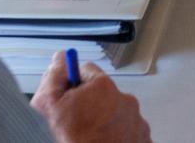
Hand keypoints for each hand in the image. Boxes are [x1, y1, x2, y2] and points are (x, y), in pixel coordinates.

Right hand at [31, 51, 151, 142]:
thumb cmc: (76, 140)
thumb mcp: (50, 106)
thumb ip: (53, 77)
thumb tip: (60, 59)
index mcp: (103, 87)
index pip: (86, 70)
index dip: (74, 83)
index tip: (69, 96)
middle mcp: (125, 100)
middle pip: (103, 93)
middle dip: (91, 104)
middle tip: (78, 122)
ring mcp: (137, 121)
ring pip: (116, 113)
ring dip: (106, 121)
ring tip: (92, 138)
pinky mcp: (144, 139)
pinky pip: (129, 131)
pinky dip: (118, 136)